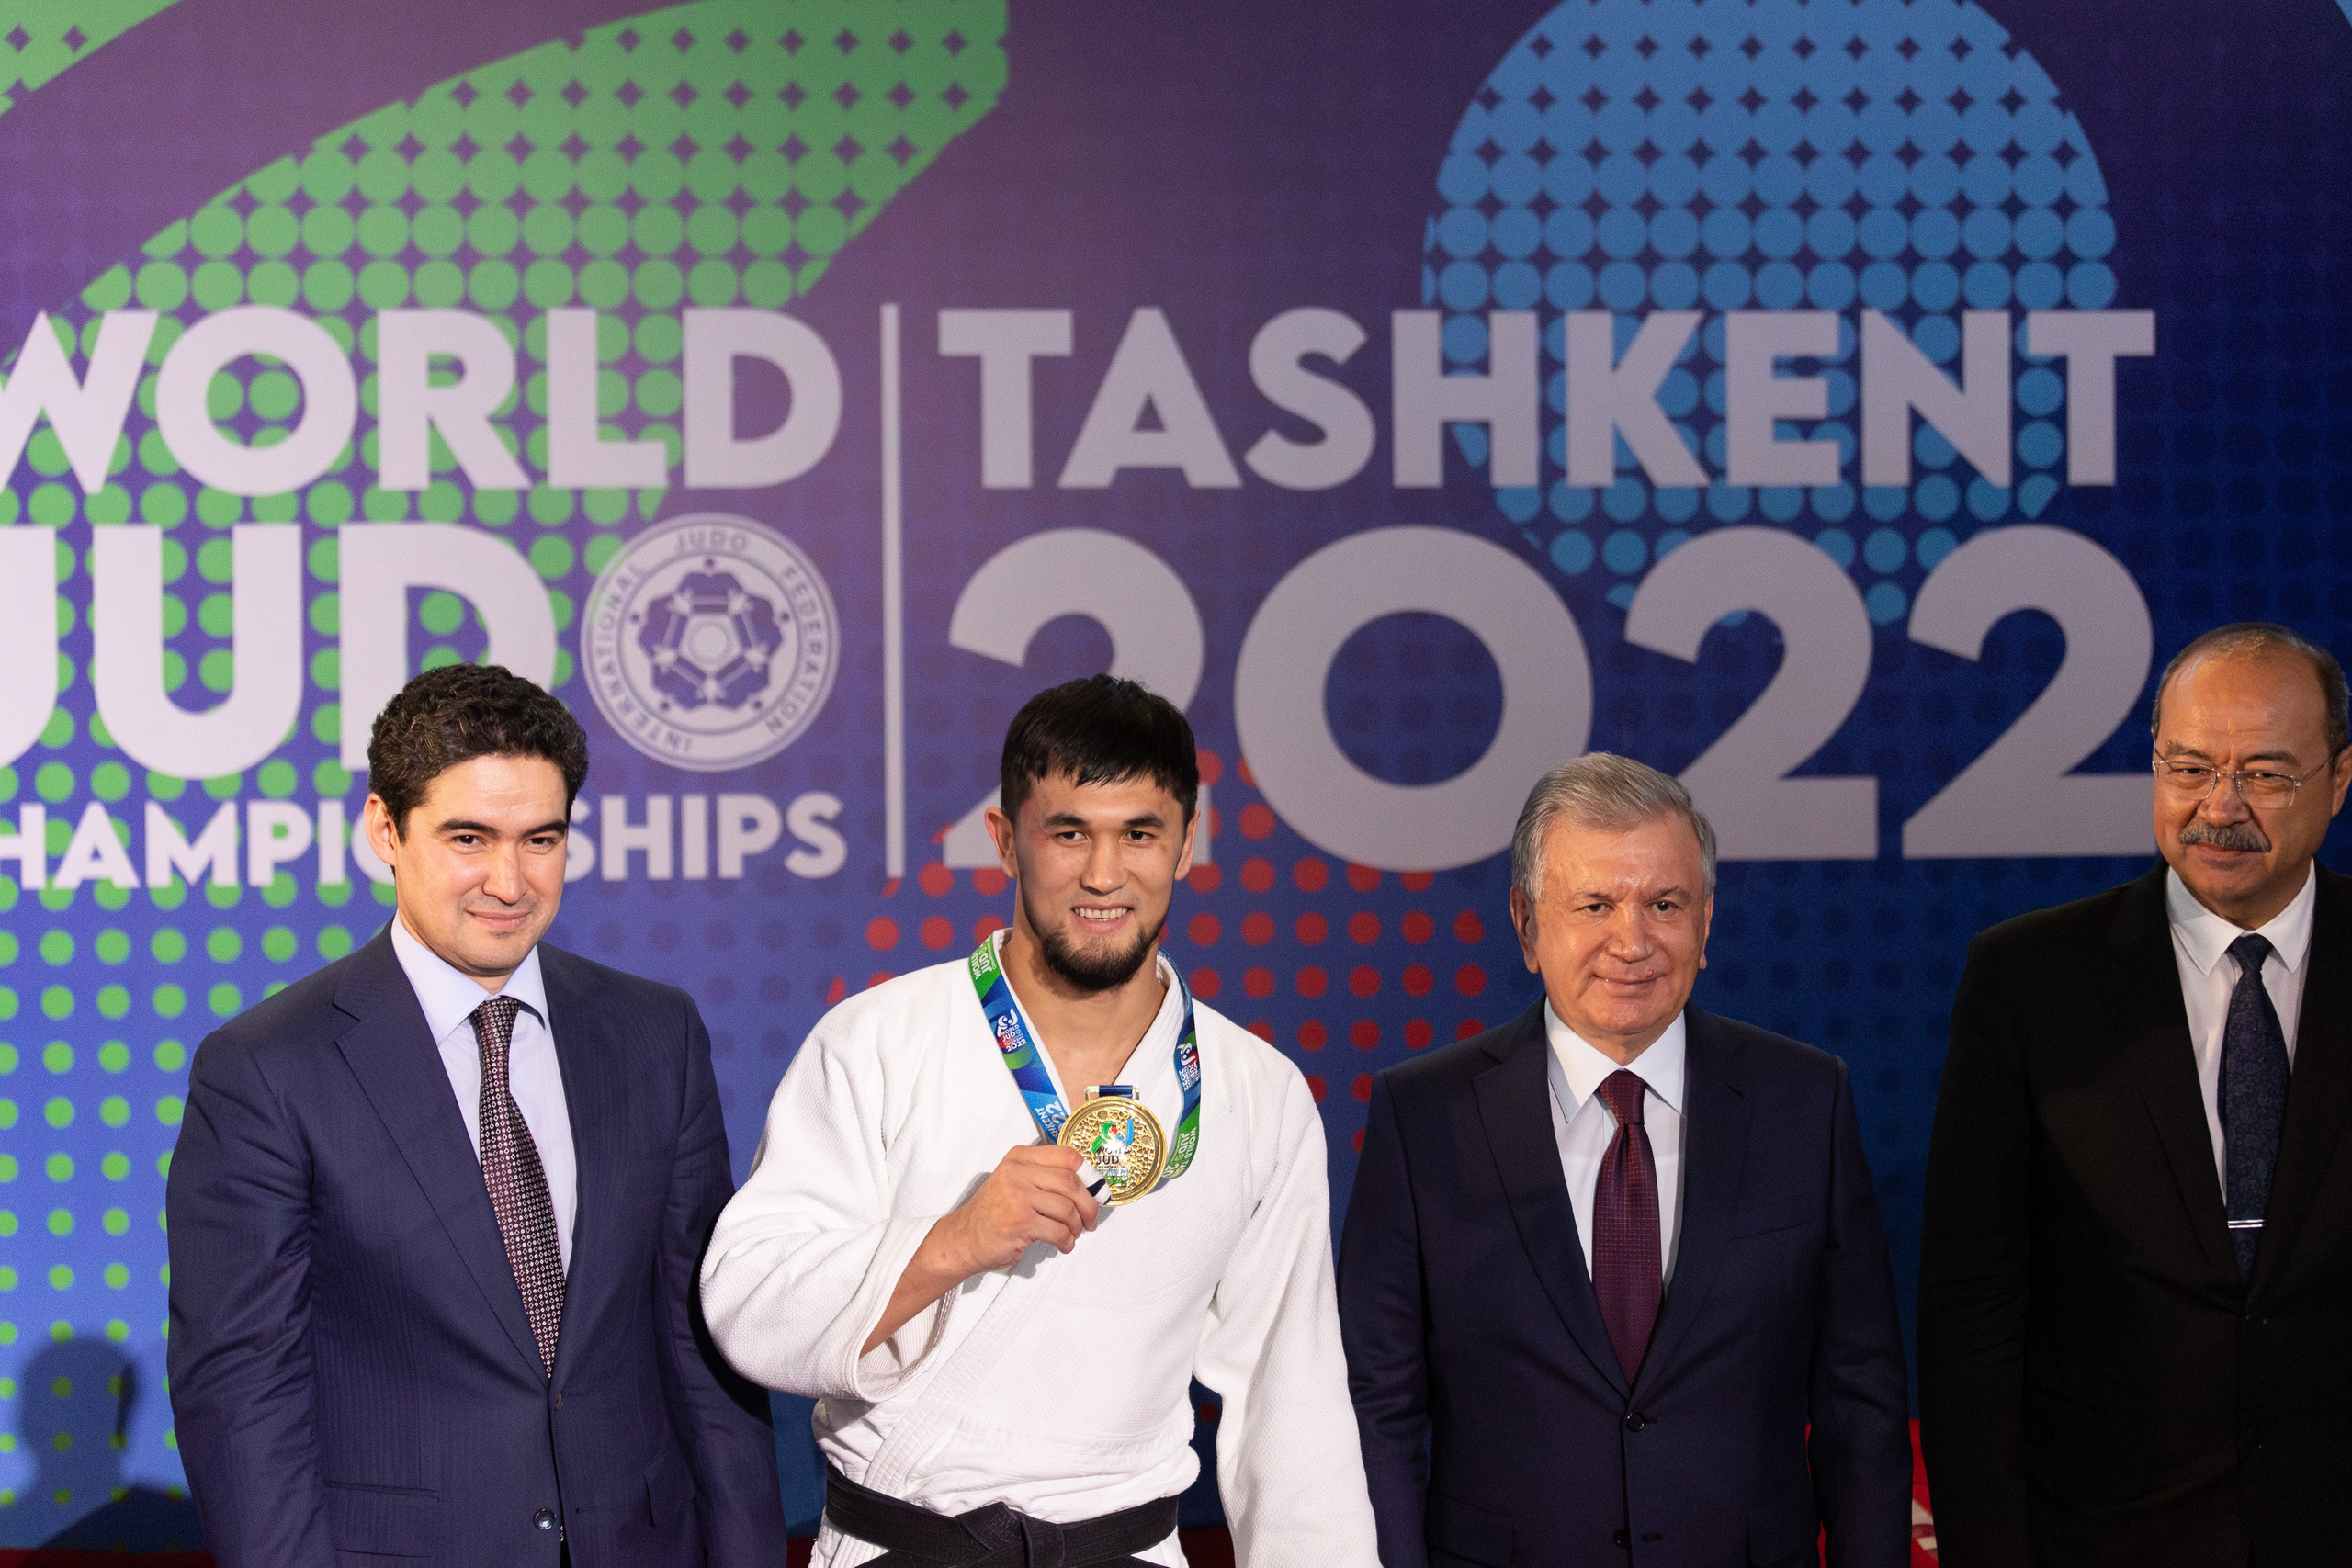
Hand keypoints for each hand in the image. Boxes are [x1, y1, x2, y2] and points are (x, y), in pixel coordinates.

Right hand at [934, 1144, 1100, 1274]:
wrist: (964, 1239)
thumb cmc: (994, 1212)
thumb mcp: (1013, 1181)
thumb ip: (1044, 1177)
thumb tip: (1089, 1187)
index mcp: (1019, 1157)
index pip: (1066, 1156)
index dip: (1088, 1175)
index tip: (1095, 1190)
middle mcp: (1016, 1172)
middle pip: (1070, 1182)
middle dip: (1088, 1204)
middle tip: (1091, 1220)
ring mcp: (1016, 1197)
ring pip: (1066, 1209)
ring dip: (1077, 1226)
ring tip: (1073, 1234)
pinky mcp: (1019, 1223)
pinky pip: (1057, 1231)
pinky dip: (1067, 1241)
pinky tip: (1063, 1245)